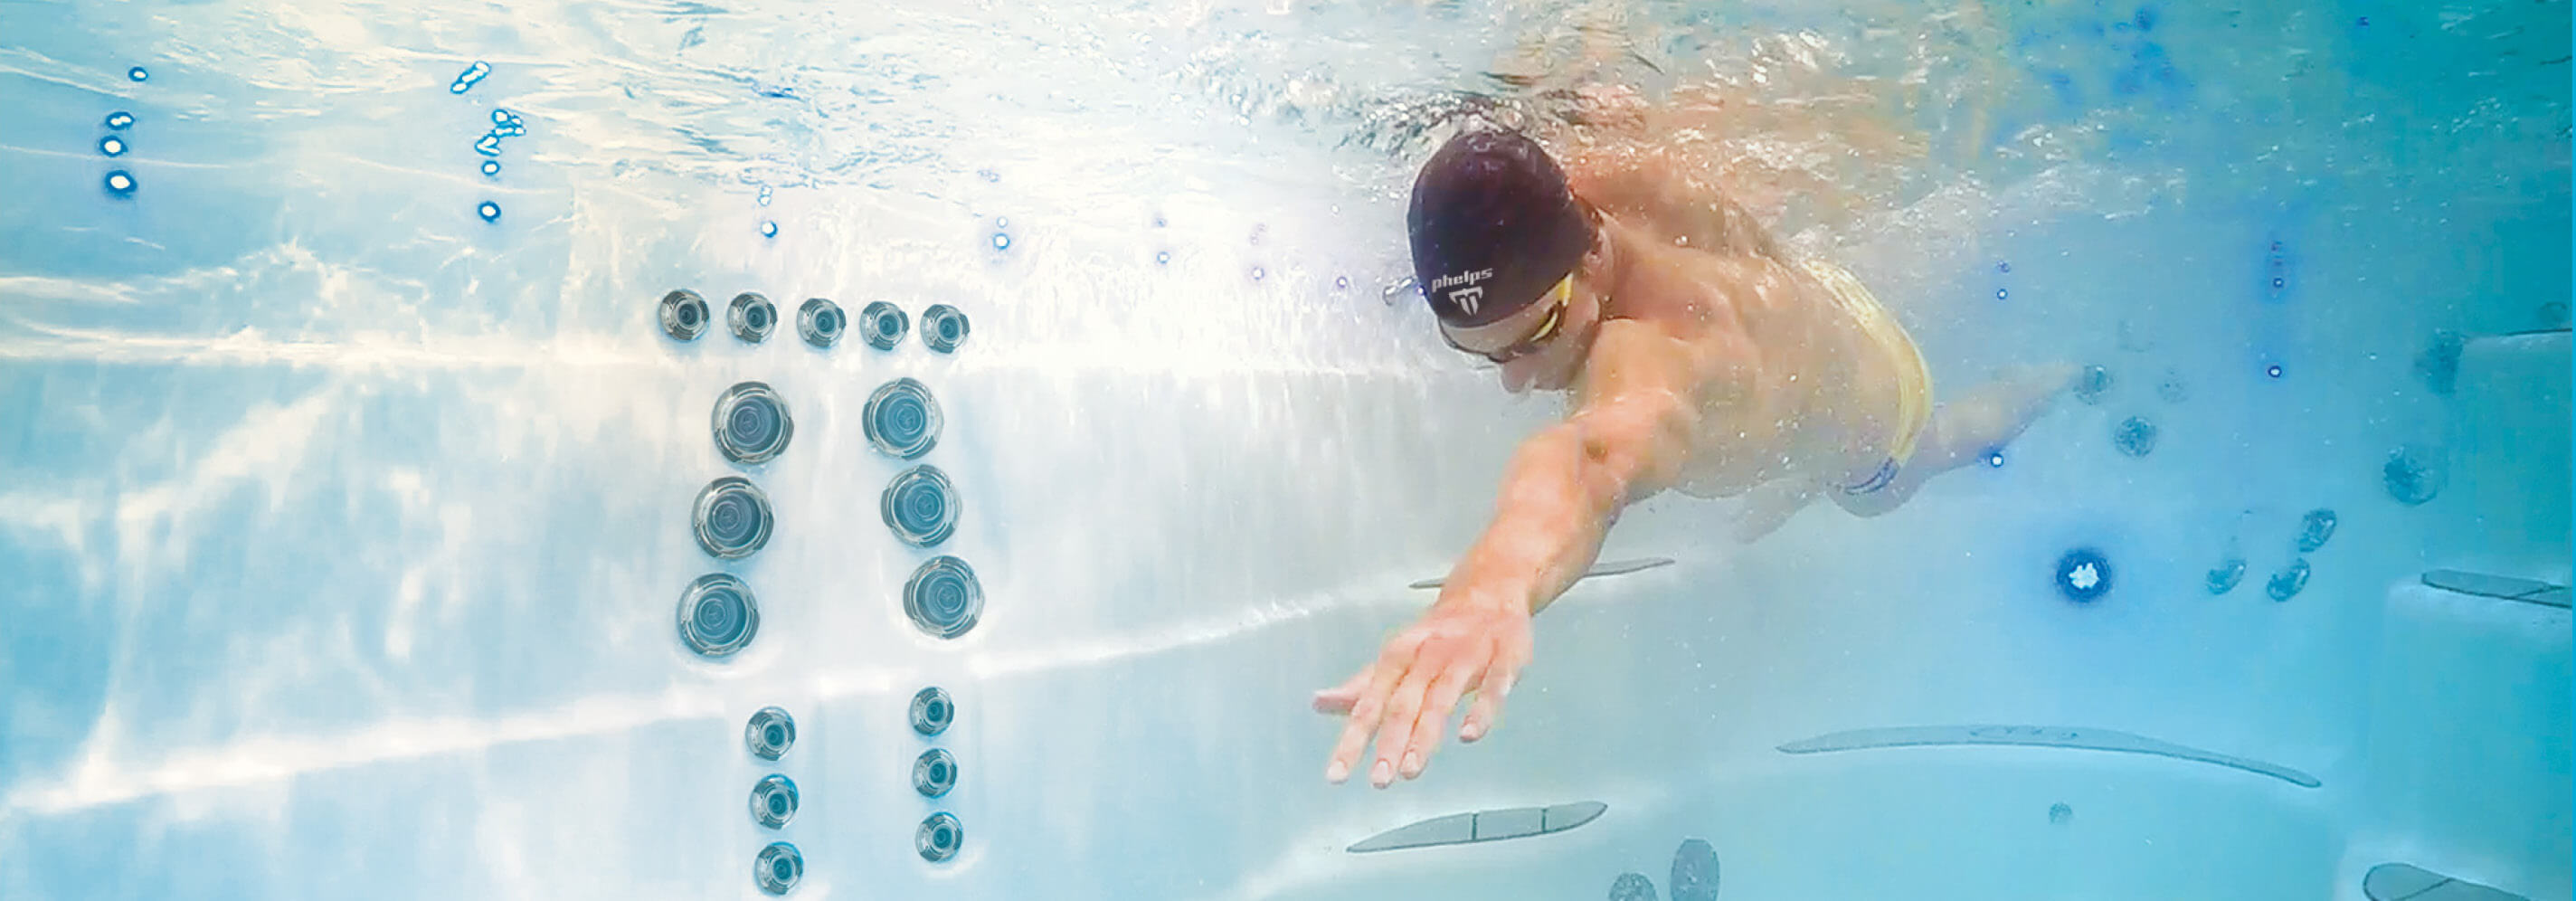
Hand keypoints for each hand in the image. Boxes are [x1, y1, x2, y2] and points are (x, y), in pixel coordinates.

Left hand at [1312, 596, 1533, 787]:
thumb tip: (1317, 703)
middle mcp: (1429, 655)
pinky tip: (1468, 735)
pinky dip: (1481, 709)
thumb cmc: (1437, 634)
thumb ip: (1363, 686)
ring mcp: (1467, 656)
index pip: (1370, 703)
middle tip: (1378, 781)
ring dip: (1426, 734)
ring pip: (1443, 697)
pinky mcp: (1504, 658)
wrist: (1489, 590)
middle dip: (1390, 742)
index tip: (1336, 775)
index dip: (1353, 739)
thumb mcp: (1397, 656)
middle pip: (1404, 703)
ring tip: (1411, 770)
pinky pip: (1493, 685)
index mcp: (1398, 656)